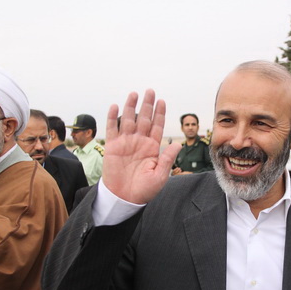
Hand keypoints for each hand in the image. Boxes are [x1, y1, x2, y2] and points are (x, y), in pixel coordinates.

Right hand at [102, 89, 181, 203]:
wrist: (125, 198)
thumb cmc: (144, 189)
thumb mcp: (160, 175)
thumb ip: (167, 158)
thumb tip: (178, 143)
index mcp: (152, 147)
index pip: (157, 126)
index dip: (160, 113)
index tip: (162, 101)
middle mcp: (139, 141)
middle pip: (144, 119)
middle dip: (147, 105)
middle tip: (150, 91)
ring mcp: (125, 142)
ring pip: (129, 120)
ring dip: (131, 107)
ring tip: (134, 94)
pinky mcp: (112, 147)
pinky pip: (112, 129)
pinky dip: (113, 117)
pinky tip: (115, 106)